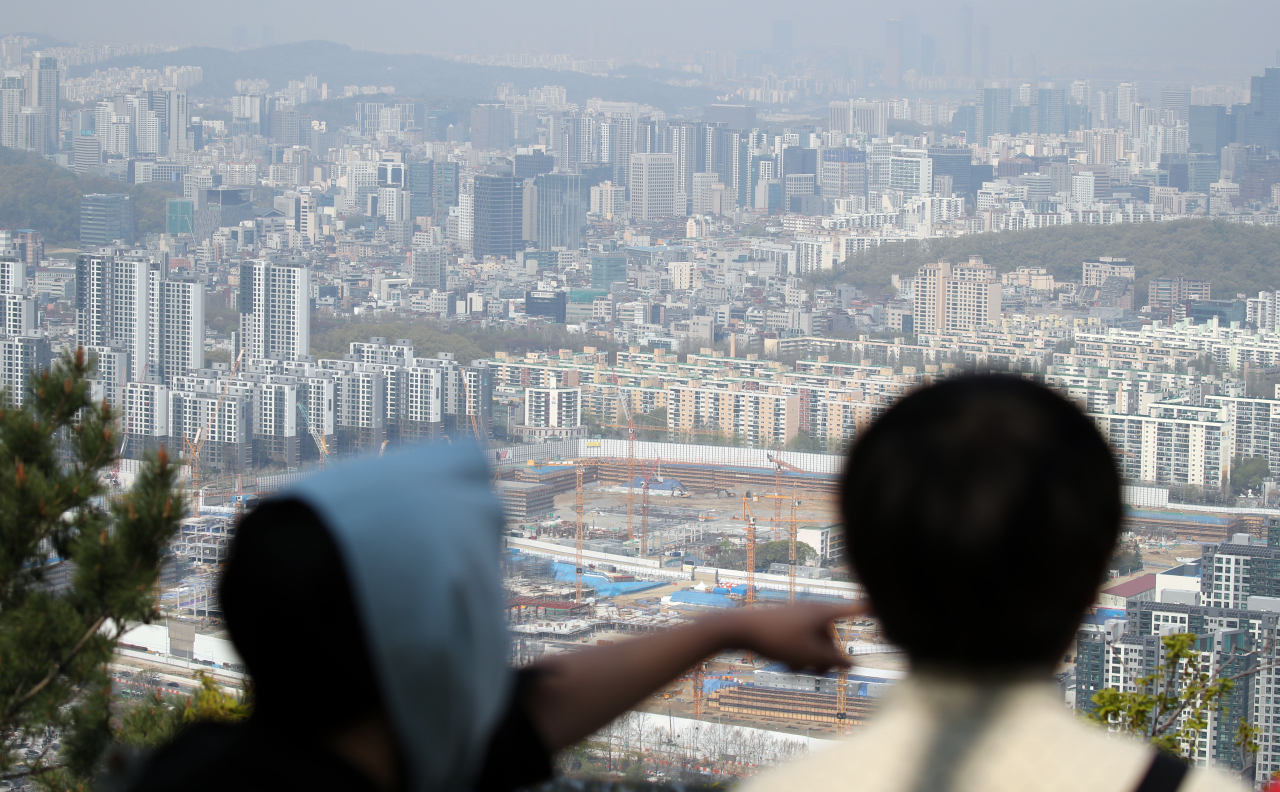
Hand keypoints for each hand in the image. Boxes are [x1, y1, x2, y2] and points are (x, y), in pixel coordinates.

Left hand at [714, 601, 870, 672]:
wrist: (738, 629)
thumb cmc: (775, 640)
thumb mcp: (809, 656)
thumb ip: (834, 662)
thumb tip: (853, 665)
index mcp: (823, 612)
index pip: (853, 609)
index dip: (871, 608)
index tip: (888, 602)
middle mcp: (813, 610)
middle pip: (831, 640)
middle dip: (824, 659)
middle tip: (812, 673)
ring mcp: (799, 617)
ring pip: (815, 645)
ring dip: (809, 661)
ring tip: (793, 668)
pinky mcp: (787, 624)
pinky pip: (802, 643)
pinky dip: (797, 655)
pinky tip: (785, 665)